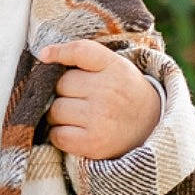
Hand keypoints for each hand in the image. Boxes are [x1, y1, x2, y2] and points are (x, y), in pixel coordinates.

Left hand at [40, 39, 160, 160]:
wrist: (151, 127)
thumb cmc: (123, 93)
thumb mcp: (115, 66)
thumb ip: (84, 55)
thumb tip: (43, 55)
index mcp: (115, 67)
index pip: (80, 51)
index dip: (58, 52)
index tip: (44, 57)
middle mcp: (108, 91)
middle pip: (61, 85)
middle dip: (63, 92)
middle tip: (79, 98)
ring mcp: (100, 118)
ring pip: (55, 110)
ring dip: (59, 115)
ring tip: (78, 116)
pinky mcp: (93, 143)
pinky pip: (57, 135)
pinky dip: (60, 134)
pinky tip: (75, 131)